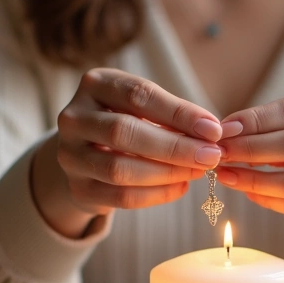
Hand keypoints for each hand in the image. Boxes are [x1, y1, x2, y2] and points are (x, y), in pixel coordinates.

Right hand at [32, 69, 222, 236]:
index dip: (179, 113)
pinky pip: (120, 197)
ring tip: (198, 172)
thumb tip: (212, 133)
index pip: (138, 95)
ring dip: (167, 173)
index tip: (213, 130)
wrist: (88, 154)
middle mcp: (74, 117)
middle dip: (175, 147)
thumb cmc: (128, 122)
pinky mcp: (77, 188)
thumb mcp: (144, 108)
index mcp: (95, 85)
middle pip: (124, 132)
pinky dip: (156, 195)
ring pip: (120, 168)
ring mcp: (70, 155)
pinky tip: (181, 187)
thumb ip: (173, 117)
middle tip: (211, 156)